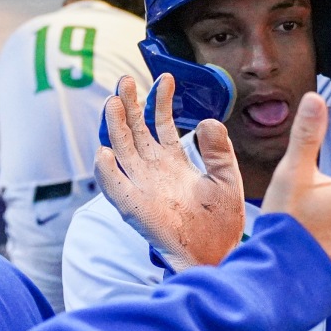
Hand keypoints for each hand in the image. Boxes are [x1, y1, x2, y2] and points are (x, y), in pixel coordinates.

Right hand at [95, 74, 243, 269]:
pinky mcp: (135, 208)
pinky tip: (104, 152)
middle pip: (135, 131)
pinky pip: (115, 188)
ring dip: (115, 127)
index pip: (161, 125)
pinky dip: (106, 172)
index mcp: (174, 163)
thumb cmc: (222, 222)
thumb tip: (209, 120)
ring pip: (122, 151)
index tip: (165, 77)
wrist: (217, 254)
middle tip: (125, 80)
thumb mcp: (226, 178)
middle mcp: (153, 171)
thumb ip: (218, 150)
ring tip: (113, 102)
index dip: (160, 101)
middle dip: (129, 105)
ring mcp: (141, 187)